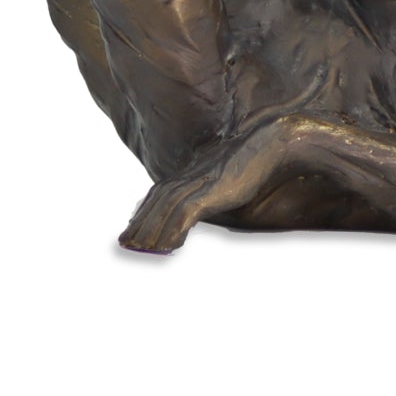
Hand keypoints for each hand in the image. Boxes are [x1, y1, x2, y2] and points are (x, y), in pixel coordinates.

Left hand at [117, 116, 310, 253]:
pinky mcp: (210, 191)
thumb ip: (212, 186)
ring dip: (152, 233)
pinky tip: (170, 248)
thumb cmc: (253, 160)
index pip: (157, 194)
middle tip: (126, 245)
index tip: (133, 230)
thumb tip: (209, 198)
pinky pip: (185, 215)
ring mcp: (198, 183)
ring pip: (164, 212)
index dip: (143, 213)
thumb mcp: (226, 175)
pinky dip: (174, 232)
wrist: (269, 143)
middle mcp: (189, 177)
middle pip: (154, 203)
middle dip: (140, 225)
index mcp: (190, 172)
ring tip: (142, 251)